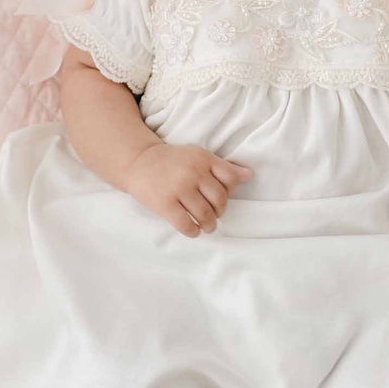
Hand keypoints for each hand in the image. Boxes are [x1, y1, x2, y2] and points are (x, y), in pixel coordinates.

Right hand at [123, 142, 253, 237]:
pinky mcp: (164, 203)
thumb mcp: (198, 156)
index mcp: (203, 158)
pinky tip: (193, 230)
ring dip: (209, 225)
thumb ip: (223, 167)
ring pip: (205, 215)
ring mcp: (178, 188)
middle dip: (220, 211)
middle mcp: (193, 172)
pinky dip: (193, 231)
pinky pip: (186, 225)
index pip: (230, 179)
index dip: (230, 192)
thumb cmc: (173, 160)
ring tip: (207, 226)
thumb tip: (249, 175)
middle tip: (214, 215)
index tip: (221, 197)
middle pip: (220, 200)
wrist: (138, 161)